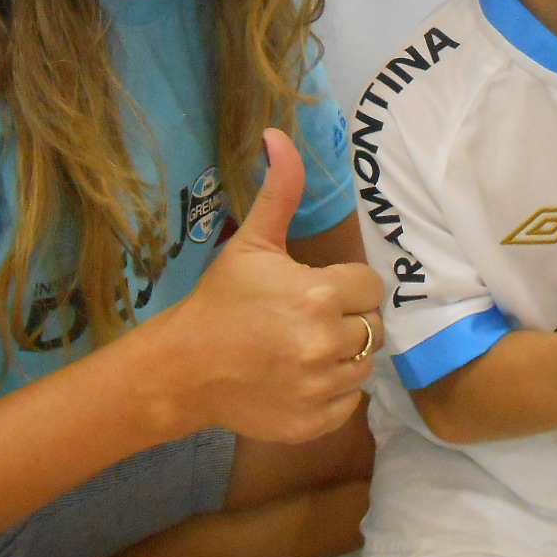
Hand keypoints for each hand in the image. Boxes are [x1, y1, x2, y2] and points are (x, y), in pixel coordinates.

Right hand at [151, 129, 384, 443]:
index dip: (347, 284)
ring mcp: (321, 387)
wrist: (183, 368)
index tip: (319, 287)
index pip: (370, 286)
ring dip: (344, 355)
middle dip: (348, 319)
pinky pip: (350, 402)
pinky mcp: (313, 422)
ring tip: (305, 345)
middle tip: (310, 317)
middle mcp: (325, 343)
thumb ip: (280, 191)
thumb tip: (279, 134)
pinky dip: (333, 391)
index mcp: (318, 295)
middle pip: (372, 326)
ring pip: (365, 364)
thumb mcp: (252, 242)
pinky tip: (301, 376)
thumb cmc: (220, 300)